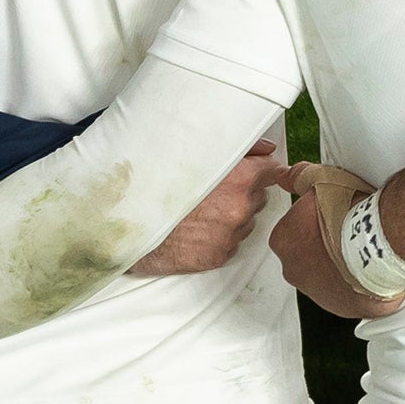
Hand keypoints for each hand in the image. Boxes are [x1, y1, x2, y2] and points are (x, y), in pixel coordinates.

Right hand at [144, 143, 283, 279]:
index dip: (261, 170)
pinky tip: (196, 229)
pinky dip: (219, 236)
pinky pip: (230, 243)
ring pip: (245, 221)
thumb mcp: (199, 154)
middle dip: (243, 193)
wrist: (132, 220)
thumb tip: (268, 148)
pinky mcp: (219, 255)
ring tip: (201, 211)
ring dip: (231, 216)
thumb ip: (243, 149)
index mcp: (238, 179)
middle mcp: (239, 207)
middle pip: (258, 197)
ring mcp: (230, 234)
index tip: (255, 171)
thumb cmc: (159, 184)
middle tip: (214, 191)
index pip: (272, 170)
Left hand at [268, 157, 395, 317]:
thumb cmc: (352, 214)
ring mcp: (318, 293)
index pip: (291, 231)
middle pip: (305, 257)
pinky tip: (371, 268)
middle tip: (347, 231)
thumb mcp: (322, 180)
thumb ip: (298, 178)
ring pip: (325, 278)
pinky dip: (357, 284)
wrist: (382, 241)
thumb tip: (285, 176)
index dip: (313, 221)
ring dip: (340, 266)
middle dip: (323, 246)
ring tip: (363, 249)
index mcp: (283, 241)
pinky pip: (347, 295)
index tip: (331, 215)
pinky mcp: (343, 308)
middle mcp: (294, 271)